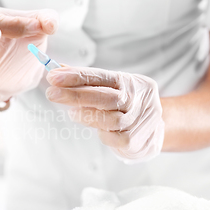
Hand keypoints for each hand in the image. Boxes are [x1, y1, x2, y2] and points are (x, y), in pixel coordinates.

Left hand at [46, 66, 164, 162]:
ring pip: (110, 119)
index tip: (54, 76)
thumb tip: (58, 69)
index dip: (77, 76)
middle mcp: (138, 99)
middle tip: (51, 93)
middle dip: (75, 94)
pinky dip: (101, 133)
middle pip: (106, 96)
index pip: (102, 76)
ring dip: (86, 115)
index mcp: (130, 82)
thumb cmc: (126, 105)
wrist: (157, 128)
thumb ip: (87, 80)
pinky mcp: (136, 140)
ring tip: (72, 113)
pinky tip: (98, 129)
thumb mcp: (111, 88)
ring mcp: (139, 120)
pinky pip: (113, 137)